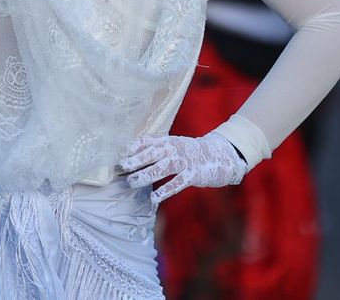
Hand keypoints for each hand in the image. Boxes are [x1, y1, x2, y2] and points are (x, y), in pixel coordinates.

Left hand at [117, 131, 246, 204]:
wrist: (219, 155)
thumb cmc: (190, 152)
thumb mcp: (173, 144)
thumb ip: (155, 146)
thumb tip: (131, 151)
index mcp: (168, 141)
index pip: (147, 142)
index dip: (133, 148)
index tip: (120, 155)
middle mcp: (174, 149)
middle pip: (152, 153)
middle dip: (135, 160)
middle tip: (121, 167)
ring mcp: (184, 161)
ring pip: (162, 168)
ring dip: (146, 175)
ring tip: (132, 182)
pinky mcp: (193, 174)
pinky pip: (177, 183)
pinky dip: (165, 190)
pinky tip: (154, 198)